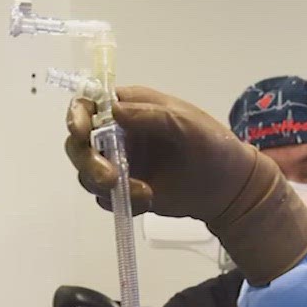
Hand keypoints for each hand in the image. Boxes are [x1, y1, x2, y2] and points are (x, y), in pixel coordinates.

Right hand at [66, 86, 306, 283]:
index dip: (77, 115)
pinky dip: (121, 202)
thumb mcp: (187, 124)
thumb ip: (152, 115)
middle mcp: (117, 133)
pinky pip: (105, 198)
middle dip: (87, 161)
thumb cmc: (213, 145)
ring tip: (144, 193)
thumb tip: (113, 110)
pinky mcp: (124, 189)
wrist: (229, 188)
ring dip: (105, 186)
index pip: (88, 104)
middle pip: (78, 144)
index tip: (81, 132)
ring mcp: (119, 163)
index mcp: (131, 107)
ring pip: (87, 173)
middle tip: (110, 179)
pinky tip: (148, 201)